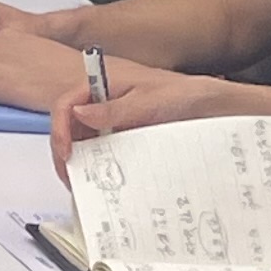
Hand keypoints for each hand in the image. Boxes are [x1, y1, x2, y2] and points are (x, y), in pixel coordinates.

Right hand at [44, 63, 219, 178]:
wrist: (211, 106)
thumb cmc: (182, 95)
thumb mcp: (149, 101)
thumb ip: (114, 108)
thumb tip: (78, 113)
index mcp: (103, 85)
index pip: (66, 104)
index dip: (59, 129)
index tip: (66, 154)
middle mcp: (102, 103)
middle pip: (68, 126)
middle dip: (63, 152)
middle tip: (70, 178)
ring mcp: (112, 120)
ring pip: (82, 141)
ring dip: (79, 161)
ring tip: (83, 185)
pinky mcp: (123, 135)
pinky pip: (103, 150)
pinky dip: (98, 165)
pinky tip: (103, 180)